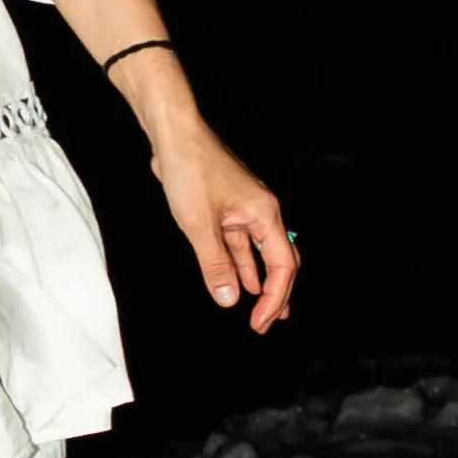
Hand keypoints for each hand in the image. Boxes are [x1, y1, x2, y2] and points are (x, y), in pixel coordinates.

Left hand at [151, 119, 297, 330]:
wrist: (174, 135)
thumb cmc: (190, 170)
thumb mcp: (199, 224)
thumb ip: (216, 264)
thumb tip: (228, 299)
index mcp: (265, 214)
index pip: (282, 266)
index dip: (275, 298)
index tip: (259, 322)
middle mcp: (262, 212)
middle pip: (279, 261)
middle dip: (275, 294)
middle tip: (266, 323)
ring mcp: (245, 210)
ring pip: (258, 254)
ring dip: (259, 282)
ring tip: (262, 309)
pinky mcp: (227, 208)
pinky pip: (240, 244)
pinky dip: (241, 265)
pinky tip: (240, 282)